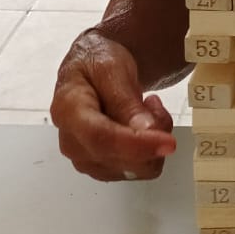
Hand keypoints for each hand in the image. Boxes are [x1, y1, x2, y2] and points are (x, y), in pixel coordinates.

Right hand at [51, 30, 176, 182]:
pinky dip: (150, 149)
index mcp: (67, 112)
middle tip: (153, 103)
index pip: (100, 137)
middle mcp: (72, 144)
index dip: (136, 144)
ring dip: (152, 140)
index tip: (168, 142)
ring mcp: (86, 160)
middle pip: (120, 159)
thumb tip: (146, 130)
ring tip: (146, 108)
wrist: (91, 70)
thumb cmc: (96, 64)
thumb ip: (126, 101)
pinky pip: (138, 169)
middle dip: (150, 135)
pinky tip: (143, 124)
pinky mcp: (102, 168)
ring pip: (135, 169)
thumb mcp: (111, 69)